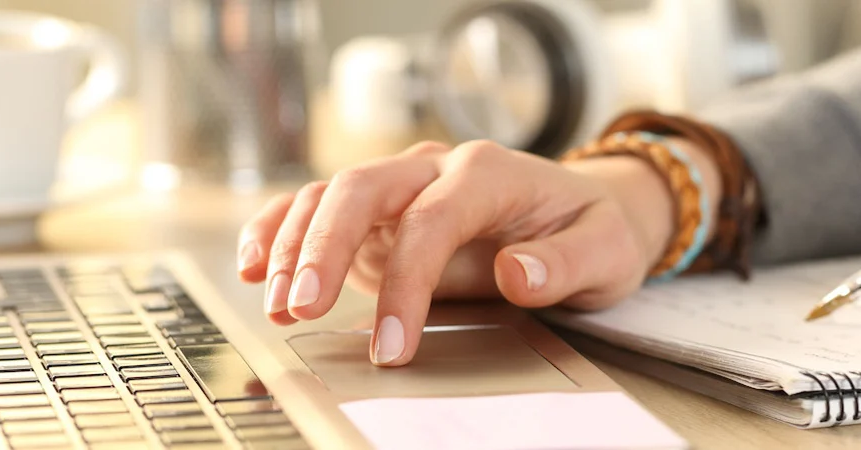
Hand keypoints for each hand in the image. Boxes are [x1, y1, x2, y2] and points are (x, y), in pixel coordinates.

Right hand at [234, 139, 718, 365]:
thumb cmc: (593, 231)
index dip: (405, 282)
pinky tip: (256, 263)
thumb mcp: (604, 251)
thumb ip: (564, 264)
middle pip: (362, 189)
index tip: (393, 343)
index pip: (431, 220)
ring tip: (278, 301)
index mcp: (487, 172)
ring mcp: (403, 189)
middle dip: (323, 246)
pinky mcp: (381, 216)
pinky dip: (282, 230)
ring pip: (331, 196)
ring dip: (295, 245)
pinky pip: (320, 210)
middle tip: (302, 306)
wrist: (584, 213)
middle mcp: (435, 170)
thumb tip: (515, 273)